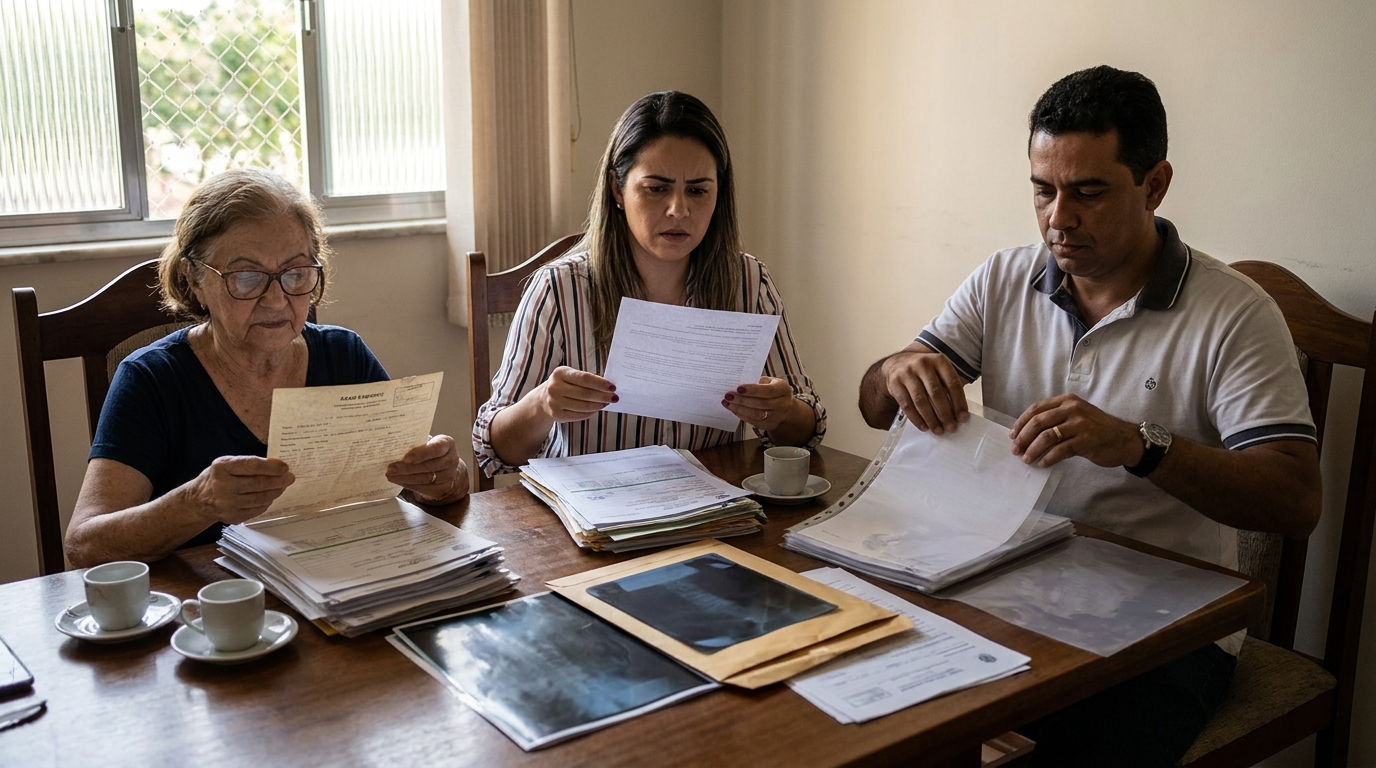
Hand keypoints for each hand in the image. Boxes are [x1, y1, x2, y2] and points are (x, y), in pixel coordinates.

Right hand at [187, 456, 293, 524]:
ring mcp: (227, 504)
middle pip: (259, 484)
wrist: (198, 500)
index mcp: (222, 468)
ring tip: (283, 486)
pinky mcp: (232, 517)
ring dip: (276, 492)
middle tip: (290, 477)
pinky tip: (270, 496)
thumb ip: (248, 464)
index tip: (285, 467)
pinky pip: (257, 509)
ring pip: (261, 498)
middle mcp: (222, 486)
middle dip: (279, 480)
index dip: (271, 467)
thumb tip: (277, 466)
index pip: (252, 466)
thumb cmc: (217, 478)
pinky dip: (266, 502)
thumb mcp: (227, 464)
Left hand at [387, 435, 468, 502]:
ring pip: (425, 479)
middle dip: (407, 468)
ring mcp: (449, 476)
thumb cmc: (431, 450)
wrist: (445, 466)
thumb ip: (416, 442)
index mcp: (448, 444)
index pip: (436, 449)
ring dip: (405, 478)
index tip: (405, 458)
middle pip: (429, 466)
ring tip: (390, 475)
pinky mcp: (442, 488)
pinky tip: (398, 481)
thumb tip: (395, 444)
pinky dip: (408, 484)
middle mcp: (452, 460)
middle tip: (391, 468)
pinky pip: (424, 488)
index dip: (421, 453)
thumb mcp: (427, 441)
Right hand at [537, 366, 616, 422]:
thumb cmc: (564, 384)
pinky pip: (579, 415)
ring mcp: (554, 402)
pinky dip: (590, 412)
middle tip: (615, 397)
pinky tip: (596, 409)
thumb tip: (608, 387)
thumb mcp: (570, 375)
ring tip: (606, 403)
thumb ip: (586, 379)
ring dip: (598, 405)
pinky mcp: (557, 415)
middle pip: (585, 394)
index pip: (584, 378)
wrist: (544, 398)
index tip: (613, 387)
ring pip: (583, 406)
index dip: (600, 383)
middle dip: (603, 396)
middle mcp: (555, 387)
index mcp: (560, 373)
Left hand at [723, 376, 794, 431]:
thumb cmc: (771, 389)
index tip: (738, 388)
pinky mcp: (770, 425)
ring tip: (727, 402)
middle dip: (742, 400)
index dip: (753, 390)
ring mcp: (778, 417)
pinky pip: (753, 421)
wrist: (782, 404)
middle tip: (728, 395)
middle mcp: (783, 404)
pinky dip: (741, 415)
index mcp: (783, 389)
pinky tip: (733, 409)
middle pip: (761, 404)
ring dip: (739, 409)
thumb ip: (756, 382)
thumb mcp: (768, 381)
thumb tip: (738, 384)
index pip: (768, 390)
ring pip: (756, 414)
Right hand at [881, 349, 968, 433]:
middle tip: (951, 427)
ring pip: (921, 401)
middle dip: (945, 413)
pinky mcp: (895, 383)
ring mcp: (907, 373)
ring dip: (931, 419)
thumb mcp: (938, 371)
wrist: (898, 364)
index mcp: (939, 361)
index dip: (959, 402)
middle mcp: (923, 364)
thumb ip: (948, 387)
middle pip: (936, 393)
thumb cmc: (923, 372)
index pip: (952, 383)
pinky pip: (907, 405)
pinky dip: (916, 419)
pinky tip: (924, 426)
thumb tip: (958, 413)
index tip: (963, 417)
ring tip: (938, 430)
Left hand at [1010, 394, 1144, 467]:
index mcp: (1067, 401)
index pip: (1036, 409)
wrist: (1125, 440)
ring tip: (1026, 459)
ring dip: (1033, 450)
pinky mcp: (1086, 440)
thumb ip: (1056, 419)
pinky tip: (1042, 463)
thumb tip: (1028, 434)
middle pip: (1038, 422)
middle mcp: (1072, 409)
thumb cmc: (1097, 429)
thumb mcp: (1076, 416)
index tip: (1013, 435)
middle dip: (1023, 437)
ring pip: (1047, 437)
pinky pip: (1060, 450)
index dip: (1021, 422)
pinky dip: (1048, 458)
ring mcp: (1080, 424)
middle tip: (1015, 449)